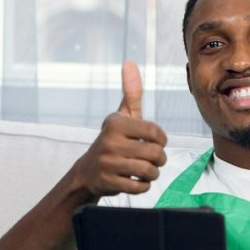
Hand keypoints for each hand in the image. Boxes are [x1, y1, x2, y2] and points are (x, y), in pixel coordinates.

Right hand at [69, 62, 168, 198]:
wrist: (87, 171)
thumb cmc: (113, 140)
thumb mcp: (121, 116)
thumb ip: (131, 92)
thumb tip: (129, 63)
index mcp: (116, 123)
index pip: (155, 133)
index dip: (161, 140)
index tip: (155, 142)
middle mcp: (110, 142)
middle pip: (155, 154)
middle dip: (159, 160)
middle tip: (154, 160)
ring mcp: (108, 163)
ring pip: (148, 171)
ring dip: (153, 173)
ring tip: (147, 170)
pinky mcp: (108, 182)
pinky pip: (139, 187)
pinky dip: (143, 186)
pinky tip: (136, 180)